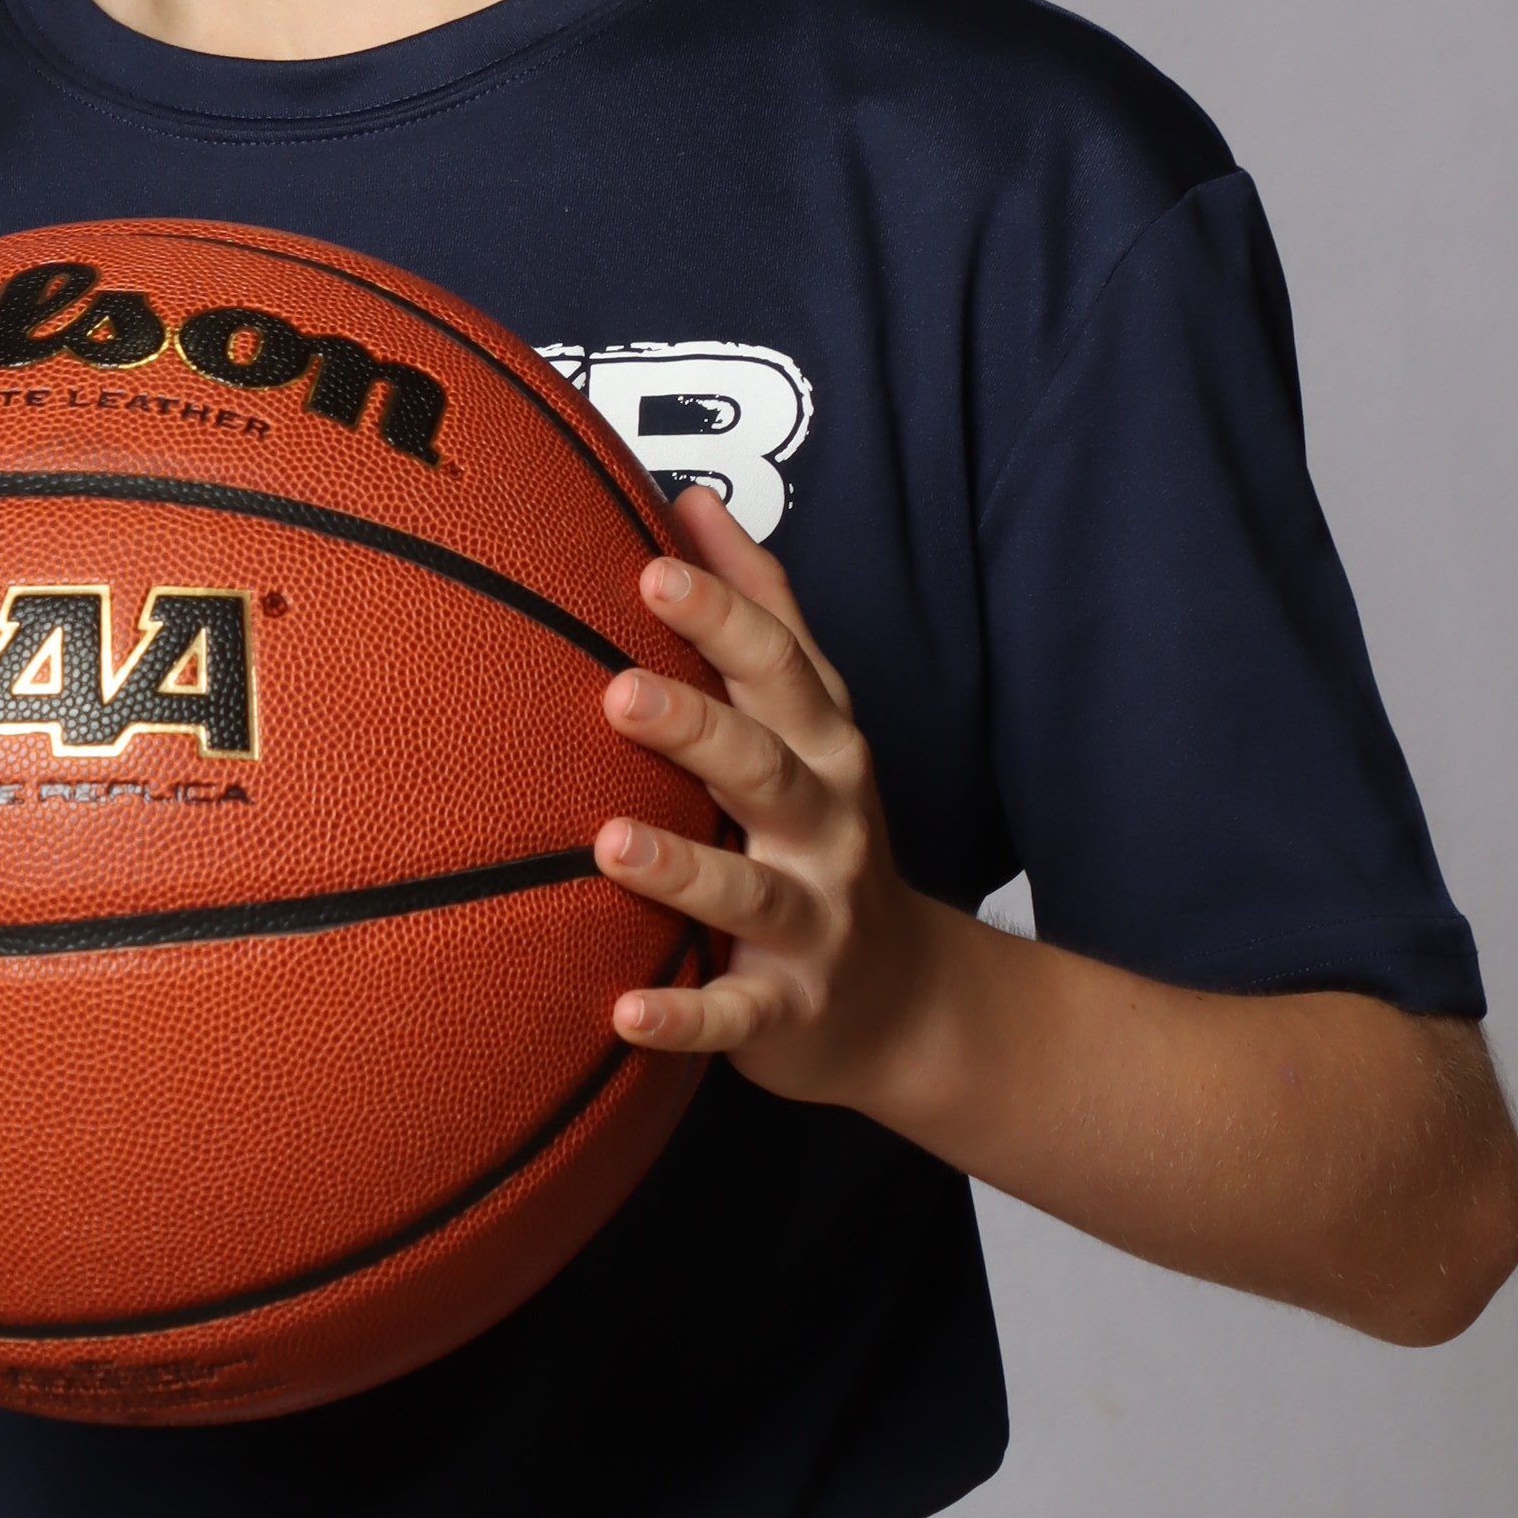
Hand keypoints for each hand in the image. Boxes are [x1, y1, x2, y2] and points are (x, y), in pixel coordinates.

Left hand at [593, 491, 939, 1109]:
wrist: (905, 1002)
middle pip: (765, 766)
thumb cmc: (827, 833)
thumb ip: (761, 613)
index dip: (721, 618)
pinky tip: (624, 1014)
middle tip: (618, 692)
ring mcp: (813, 921)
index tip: (651, 569)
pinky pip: (736, 1016)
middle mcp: (827, 825)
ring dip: (685, 868)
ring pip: (751, 889)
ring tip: (612, 843)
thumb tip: (693, 499)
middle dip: (696, 729)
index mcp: (823, 746)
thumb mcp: (812, 719)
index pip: (779, 669)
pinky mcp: (789, 1010)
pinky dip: (685, 1018)